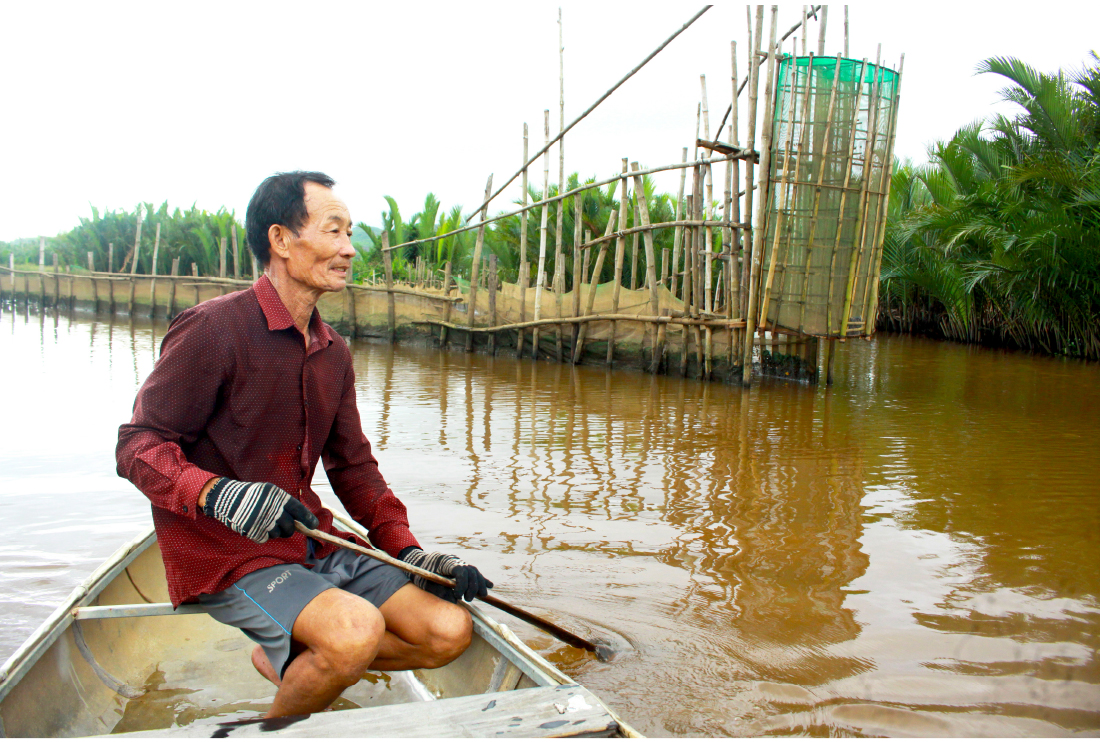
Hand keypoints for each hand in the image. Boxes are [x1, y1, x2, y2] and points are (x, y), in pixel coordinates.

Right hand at [202, 478, 318, 542]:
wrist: (226, 498)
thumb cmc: (251, 495)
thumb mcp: (269, 492)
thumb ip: (283, 504)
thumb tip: (299, 519)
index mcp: (278, 497)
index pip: (298, 510)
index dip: (308, 519)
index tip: (314, 526)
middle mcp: (273, 509)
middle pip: (289, 528)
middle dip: (288, 530)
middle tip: (283, 527)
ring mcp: (263, 521)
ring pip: (277, 534)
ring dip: (274, 532)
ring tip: (264, 522)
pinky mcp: (253, 531)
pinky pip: (265, 539)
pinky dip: (262, 535)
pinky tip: (256, 527)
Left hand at [398, 547, 493, 602]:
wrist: (417, 563)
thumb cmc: (421, 575)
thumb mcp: (428, 584)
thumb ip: (441, 592)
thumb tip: (455, 601)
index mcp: (445, 562)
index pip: (461, 570)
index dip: (463, 584)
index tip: (458, 596)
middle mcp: (454, 560)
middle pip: (470, 570)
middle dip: (473, 586)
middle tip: (468, 599)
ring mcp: (458, 562)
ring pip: (474, 571)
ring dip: (479, 583)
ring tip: (482, 595)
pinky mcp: (461, 566)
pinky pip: (473, 572)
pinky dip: (481, 579)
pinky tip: (490, 586)